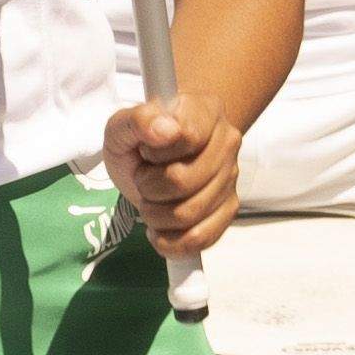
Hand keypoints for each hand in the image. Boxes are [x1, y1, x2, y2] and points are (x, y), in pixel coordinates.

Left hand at [108, 92, 239, 254]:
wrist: (150, 159)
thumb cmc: (138, 140)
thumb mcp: (122, 126)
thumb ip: (138, 120)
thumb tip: (165, 130)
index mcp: (206, 111)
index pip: (187, 137)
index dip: (156, 153)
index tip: (146, 151)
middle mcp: (227, 142)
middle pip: (183, 182)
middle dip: (148, 188)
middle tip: (143, 179)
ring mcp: (231, 178)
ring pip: (190, 214)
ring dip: (156, 215)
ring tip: (151, 201)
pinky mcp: (228, 210)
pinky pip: (202, 238)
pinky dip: (172, 243)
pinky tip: (160, 230)